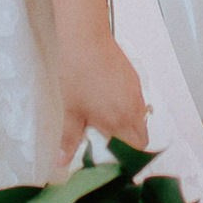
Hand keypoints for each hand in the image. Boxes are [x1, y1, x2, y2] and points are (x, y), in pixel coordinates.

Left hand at [58, 36, 148, 158]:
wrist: (86, 41)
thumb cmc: (77, 75)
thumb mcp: (71, 111)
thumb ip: (70, 139)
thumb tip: (61, 162)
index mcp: (120, 121)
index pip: (136, 148)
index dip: (127, 156)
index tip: (112, 156)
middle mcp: (134, 109)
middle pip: (141, 136)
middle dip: (129, 142)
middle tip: (108, 140)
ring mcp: (137, 93)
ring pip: (140, 118)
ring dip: (128, 124)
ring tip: (106, 118)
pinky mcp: (135, 79)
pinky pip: (137, 101)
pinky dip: (128, 107)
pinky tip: (108, 98)